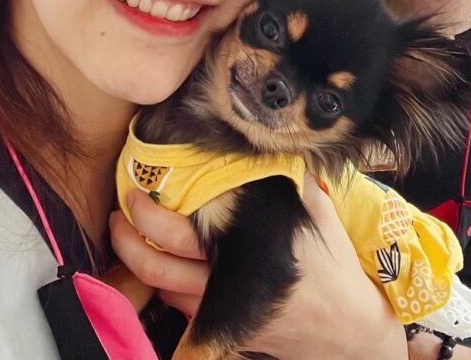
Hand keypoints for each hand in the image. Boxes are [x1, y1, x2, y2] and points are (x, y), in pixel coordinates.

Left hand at [109, 178, 406, 359]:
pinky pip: (181, 308)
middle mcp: (226, 285)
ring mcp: (223, 313)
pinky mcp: (224, 331)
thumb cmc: (334, 266)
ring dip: (139, 264)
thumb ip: (289, 178)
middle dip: (128, 241)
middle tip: (120, 214)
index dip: (148, 215)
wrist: (350, 333)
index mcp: (247, 250)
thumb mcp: (317, 213)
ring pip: (163, 291)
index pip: (181, 233)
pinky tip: (160, 261)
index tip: (134, 192)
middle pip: (158, 269)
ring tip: (129, 233)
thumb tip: (264, 138)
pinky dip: (164, 286)